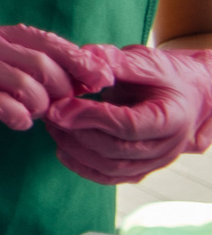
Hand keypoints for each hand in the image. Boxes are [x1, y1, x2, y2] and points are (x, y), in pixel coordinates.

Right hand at [0, 24, 116, 162]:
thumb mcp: (20, 68)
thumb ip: (54, 67)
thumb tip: (101, 75)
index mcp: (6, 34)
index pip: (51, 43)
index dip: (80, 62)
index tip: (102, 80)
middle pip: (42, 66)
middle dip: (61, 91)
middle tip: (60, 105)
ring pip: (26, 88)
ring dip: (41, 107)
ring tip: (36, 112)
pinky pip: (5, 107)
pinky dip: (20, 118)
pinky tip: (20, 121)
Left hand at [47, 46, 211, 184]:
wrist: (184, 96)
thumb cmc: (164, 76)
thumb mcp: (145, 61)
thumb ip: (115, 60)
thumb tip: (84, 57)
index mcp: (173, 117)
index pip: (128, 125)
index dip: (90, 117)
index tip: (59, 108)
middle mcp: (168, 146)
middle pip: (116, 149)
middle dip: (77, 132)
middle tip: (50, 113)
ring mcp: (155, 162)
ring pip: (110, 168)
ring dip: (75, 149)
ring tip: (53, 126)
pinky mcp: (140, 169)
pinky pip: (109, 177)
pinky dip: (82, 167)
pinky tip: (62, 149)